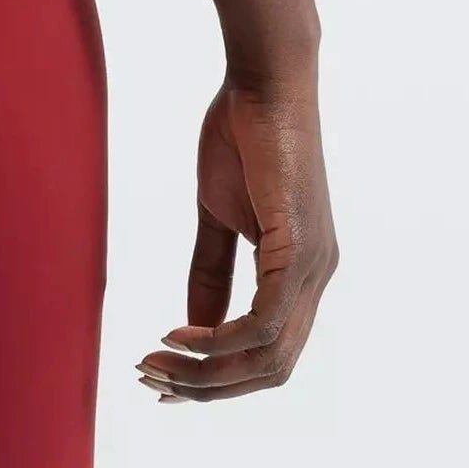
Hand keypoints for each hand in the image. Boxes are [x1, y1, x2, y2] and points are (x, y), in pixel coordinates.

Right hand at [138, 78, 336, 402]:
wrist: (263, 79)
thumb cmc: (242, 133)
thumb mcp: (218, 214)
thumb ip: (211, 272)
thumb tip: (192, 328)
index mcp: (302, 271)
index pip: (270, 352)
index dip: (221, 378)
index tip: (166, 380)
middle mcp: (316, 277)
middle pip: (272, 369)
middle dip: (209, 388)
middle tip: (152, 383)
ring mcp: (312, 267)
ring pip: (268, 356)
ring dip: (208, 373)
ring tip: (156, 367)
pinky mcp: (298, 250)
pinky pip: (264, 322)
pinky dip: (218, 340)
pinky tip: (178, 336)